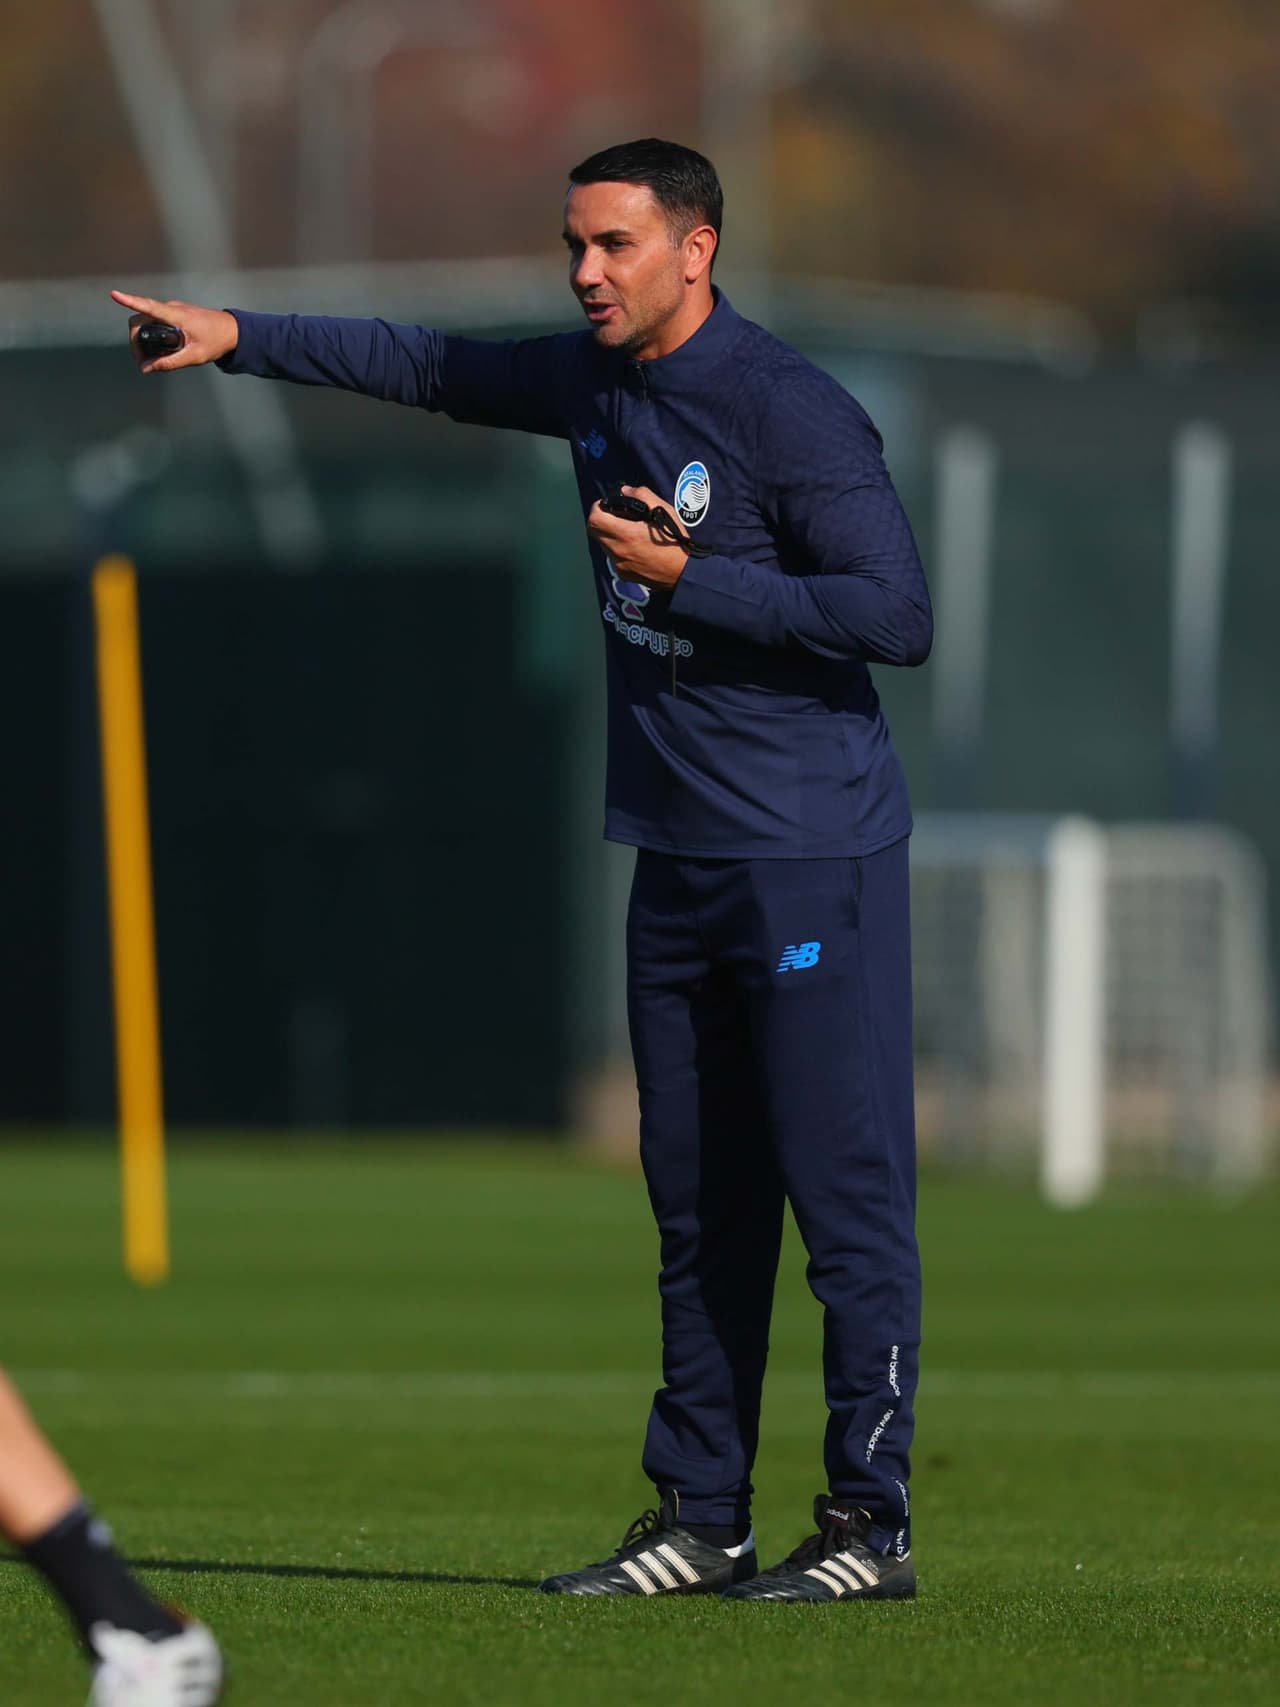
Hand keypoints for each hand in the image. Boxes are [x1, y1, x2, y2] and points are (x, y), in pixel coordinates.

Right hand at [110, 291, 239, 372]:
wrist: (233, 330)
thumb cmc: (217, 341)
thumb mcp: (194, 356)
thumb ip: (170, 363)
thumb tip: (146, 369)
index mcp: (177, 315)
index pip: (148, 306)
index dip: (130, 301)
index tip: (114, 295)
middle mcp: (172, 308)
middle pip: (141, 318)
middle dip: (135, 339)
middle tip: (142, 362)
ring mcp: (172, 310)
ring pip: (147, 321)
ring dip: (142, 339)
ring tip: (150, 360)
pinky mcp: (174, 314)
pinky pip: (155, 322)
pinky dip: (151, 335)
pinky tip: (159, 351)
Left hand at [587, 485, 688, 586]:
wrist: (682, 572)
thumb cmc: (675, 541)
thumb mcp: (663, 511)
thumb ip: (642, 495)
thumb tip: (625, 491)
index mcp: (626, 534)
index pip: (594, 519)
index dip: (597, 508)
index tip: (606, 505)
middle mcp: (618, 551)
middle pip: (593, 532)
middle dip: (600, 520)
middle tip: (613, 515)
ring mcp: (619, 565)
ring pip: (603, 544)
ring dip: (608, 534)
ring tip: (626, 530)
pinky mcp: (623, 574)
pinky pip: (613, 557)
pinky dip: (617, 549)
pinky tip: (633, 547)